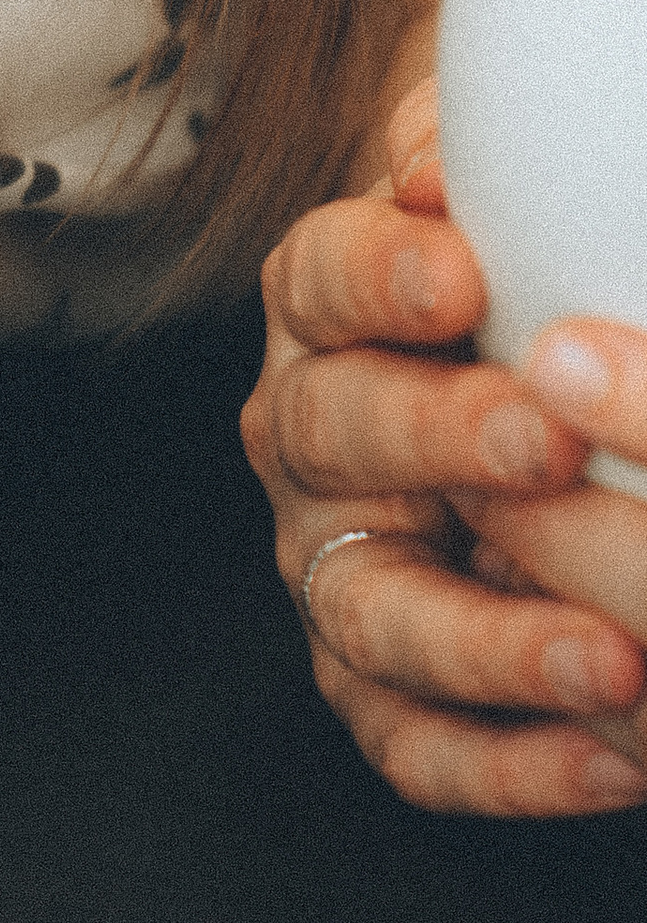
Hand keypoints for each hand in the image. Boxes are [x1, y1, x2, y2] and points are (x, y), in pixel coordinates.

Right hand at [243, 77, 646, 813]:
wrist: (509, 375)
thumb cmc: (523, 284)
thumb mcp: (499, 201)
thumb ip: (480, 162)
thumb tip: (448, 157)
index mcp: (323, 308)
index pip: (320, 279)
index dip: (381, 278)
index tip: (461, 275)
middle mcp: (306, 437)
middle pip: (330, 434)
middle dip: (438, 440)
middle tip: (547, 443)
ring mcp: (333, 564)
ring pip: (369, 612)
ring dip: (485, 641)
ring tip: (607, 654)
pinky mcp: (375, 685)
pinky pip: (415, 744)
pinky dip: (509, 766)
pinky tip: (619, 758)